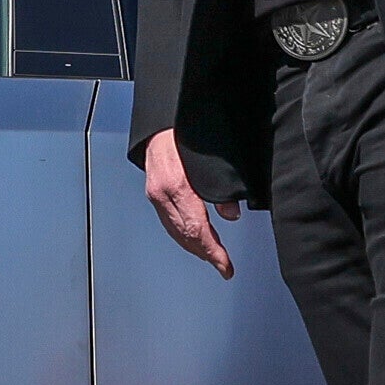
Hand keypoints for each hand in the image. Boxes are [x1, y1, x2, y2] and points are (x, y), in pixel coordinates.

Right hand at [136, 127, 239, 278]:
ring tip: (210, 256)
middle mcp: (162, 193)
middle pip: (184, 235)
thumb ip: (221, 188)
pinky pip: (168, 221)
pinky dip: (182, 233)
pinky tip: (192, 237)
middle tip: (222, 265)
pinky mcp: (154, 191)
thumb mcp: (210, 159)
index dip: (212, 251)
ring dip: (193, 246)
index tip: (224, 265)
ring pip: (174, 231)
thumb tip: (230, 214)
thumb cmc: (185, 132)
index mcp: (177, 186)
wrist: (161, 119)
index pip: (196, 230)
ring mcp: (155, 193)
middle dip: (205, 253)